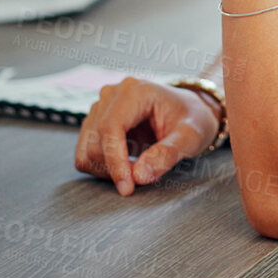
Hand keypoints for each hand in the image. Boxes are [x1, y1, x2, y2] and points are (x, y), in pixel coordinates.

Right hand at [75, 77, 221, 194]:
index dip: (115, 161)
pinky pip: (86, 152)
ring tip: (134, 171)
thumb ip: (167, 154)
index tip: (127, 187)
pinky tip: (124, 166)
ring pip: (87, 149)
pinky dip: (101, 167)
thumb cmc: (192, 118)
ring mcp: (101, 107)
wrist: (189, 110)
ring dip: (106, 169)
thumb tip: (140, 176)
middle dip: (114, 168)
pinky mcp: (96, 122)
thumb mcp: (190, 136)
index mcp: (135, 91)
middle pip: (96, 140)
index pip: (111, 127)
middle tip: (140, 180)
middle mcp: (112, 95)